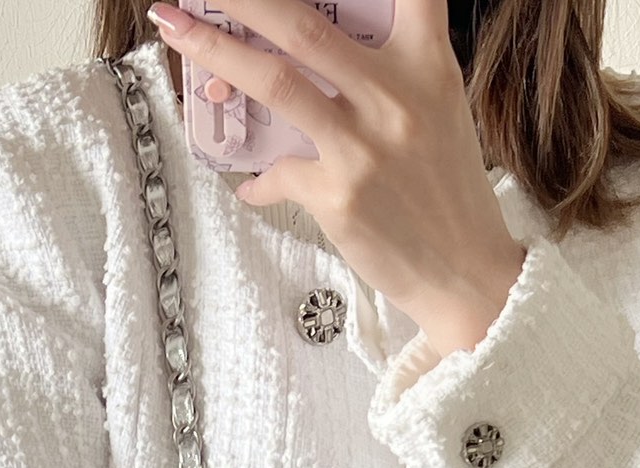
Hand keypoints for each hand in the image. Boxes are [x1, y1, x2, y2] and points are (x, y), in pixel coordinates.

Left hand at [146, 0, 528, 358]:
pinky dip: (255, 176)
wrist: (464, 271)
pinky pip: (276, 172)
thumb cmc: (443, 188)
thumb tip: (308, 59)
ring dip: (215, 51)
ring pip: (275, 83)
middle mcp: (397, 94)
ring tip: (174, 30)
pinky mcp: (338, 195)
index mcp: (427, 62)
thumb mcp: (435, 109)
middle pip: (305, 25)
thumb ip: (386, 74)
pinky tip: (249, 182)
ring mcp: (363, 146)